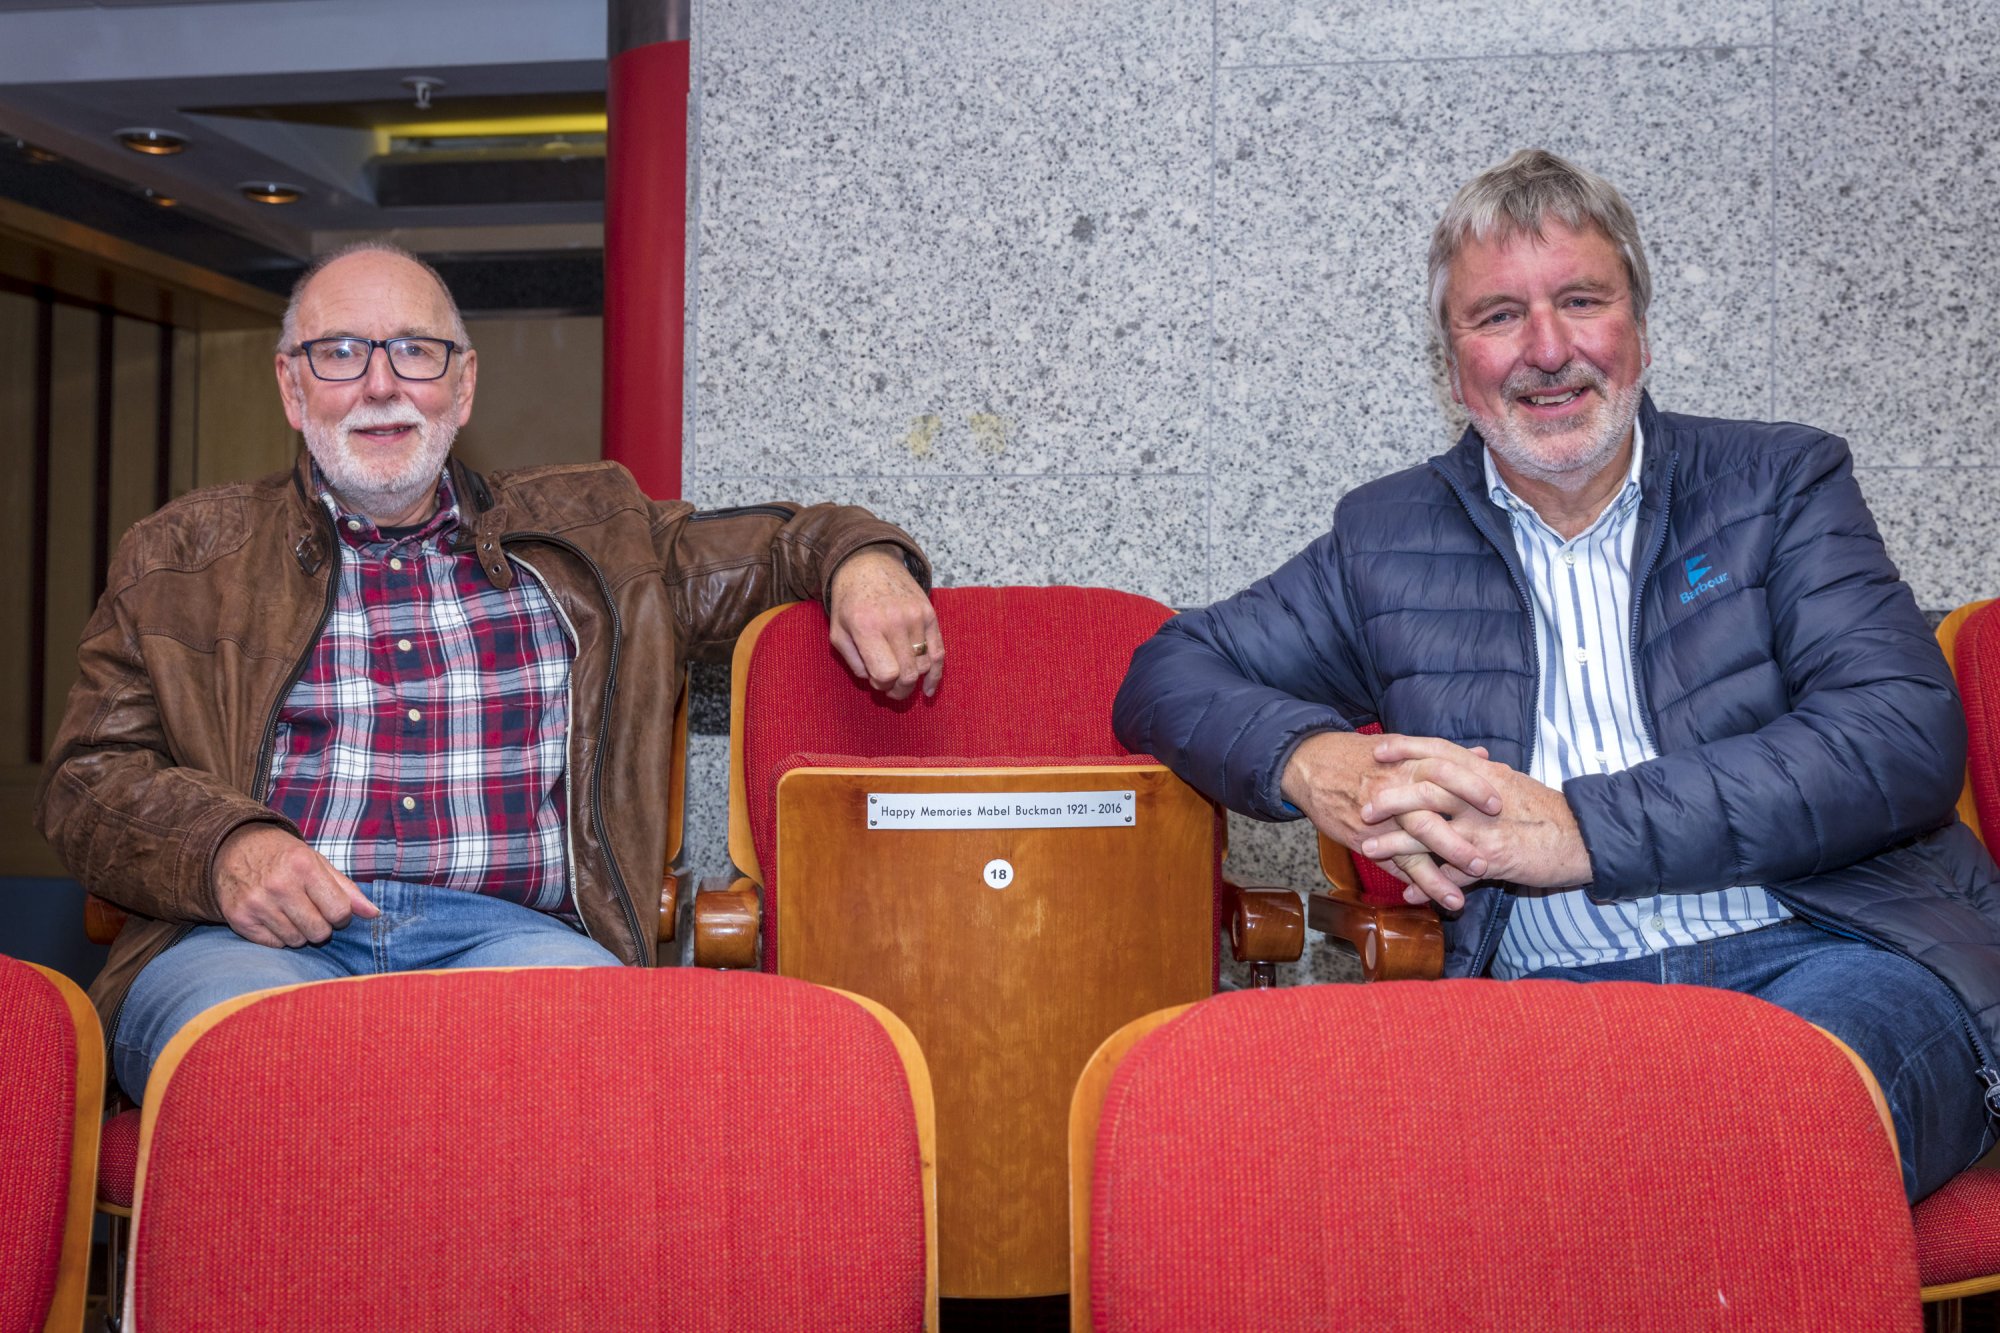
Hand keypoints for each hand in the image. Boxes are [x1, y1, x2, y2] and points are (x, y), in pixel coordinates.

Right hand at [212, 825, 378, 947]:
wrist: (232, 848)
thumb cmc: (283, 856)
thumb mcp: (317, 862)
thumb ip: (346, 889)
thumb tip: (374, 913)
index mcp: (304, 867)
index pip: (339, 911)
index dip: (341, 915)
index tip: (334, 909)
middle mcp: (279, 885)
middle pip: (319, 931)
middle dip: (322, 927)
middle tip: (312, 912)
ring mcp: (257, 903)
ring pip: (296, 941)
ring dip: (300, 932)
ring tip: (291, 913)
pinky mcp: (239, 919)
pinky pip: (274, 944)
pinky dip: (279, 936)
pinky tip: (273, 917)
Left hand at [827, 544, 942, 699]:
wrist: (868, 562)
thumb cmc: (849, 601)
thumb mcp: (838, 631)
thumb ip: (854, 662)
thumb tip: (876, 682)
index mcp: (867, 627)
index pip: (886, 673)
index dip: (882, 685)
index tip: (875, 681)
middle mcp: (894, 621)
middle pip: (908, 674)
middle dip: (899, 690)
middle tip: (890, 690)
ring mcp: (915, 616)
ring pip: (923, 665)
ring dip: (913, 680)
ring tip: (901, 679)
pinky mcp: (929, 614)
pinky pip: (939, 653)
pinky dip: (935, 675)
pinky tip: (929, 690)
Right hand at [1280, 730, 1502, 909]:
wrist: (1312, 763)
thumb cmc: (1363, 754)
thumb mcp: (1403, 746)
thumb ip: (1447, 755)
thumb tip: (1484, 755)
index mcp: (1409, 763)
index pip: (1446, 770)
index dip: (1474, 787)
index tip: (1500, 803)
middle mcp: (1395, 790)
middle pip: (1431, 816)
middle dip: (1459, 841)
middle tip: (1487, 860)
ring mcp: (1379, 819)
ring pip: (1410, 849)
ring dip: (1437, 876)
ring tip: (1460, 900)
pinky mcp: (1364, 838)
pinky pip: (1390, 864)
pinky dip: (1409, 883)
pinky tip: (1429, 900)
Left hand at [1357, 735, 1591, 891]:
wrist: (1582, 837)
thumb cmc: (1545, 810)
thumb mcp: (1510, 782)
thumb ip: (1481, 774)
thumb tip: (1466, 760)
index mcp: (1484, 773)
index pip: (1439, 751)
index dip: (1406, 748)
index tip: (1377, 750)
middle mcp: (1479, 797)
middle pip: (1426, 789)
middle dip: (1390, 798)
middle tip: (1364, 806)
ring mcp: (1483, 829)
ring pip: (1431, 832)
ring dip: (1396, 844)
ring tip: (1369, 851)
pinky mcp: (1491, 859)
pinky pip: (1452, 873)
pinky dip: (1428, 884)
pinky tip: (1409, 893)